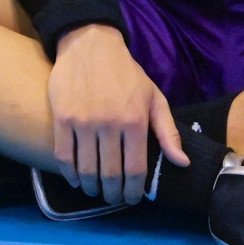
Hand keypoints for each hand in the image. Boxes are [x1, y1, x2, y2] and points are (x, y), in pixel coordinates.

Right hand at [48, 23, 185, 204]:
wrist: (90, 45)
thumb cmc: (126, 74)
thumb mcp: (154, 98)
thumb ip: (168, 132)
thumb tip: (182, 163)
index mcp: (135, 122)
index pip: (134, 170)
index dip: (133, 191)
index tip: (131, 198)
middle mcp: (109, 124)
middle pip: (109, 174)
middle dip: (112, 193)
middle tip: (112, 198)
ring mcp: (82, 121)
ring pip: (85, 168)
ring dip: (90, 186)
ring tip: (94, 190)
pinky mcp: (61, 117)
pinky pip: (63, 154)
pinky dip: (68, 173)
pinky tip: (75, 178)